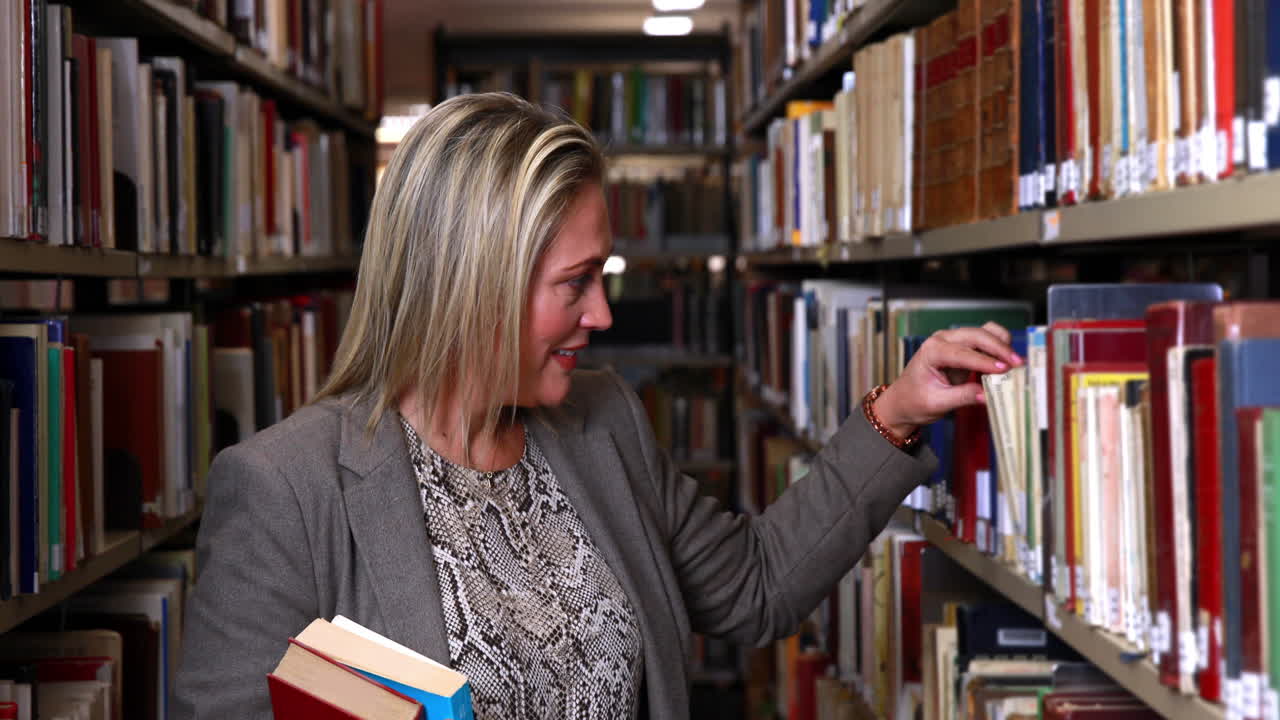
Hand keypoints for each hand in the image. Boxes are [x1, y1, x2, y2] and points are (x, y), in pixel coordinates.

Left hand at [873, 322, 1021, 438]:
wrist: (903, 401)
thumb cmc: (914, 401)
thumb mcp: (936, 403)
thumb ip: (962, 397)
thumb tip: (986, 395)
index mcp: (932, 351)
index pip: (962, 353)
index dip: (985, 361)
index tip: (1004, 369)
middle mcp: (942, 340)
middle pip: (977, 335)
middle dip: (999, 348)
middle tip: (1018, 364)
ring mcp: (953, 340)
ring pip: (984, 332)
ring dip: (1001, 344)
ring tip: (1015, 362)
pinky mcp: (963, 346)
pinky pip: (985, 340)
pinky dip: (998, 346)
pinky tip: (1006, 361)